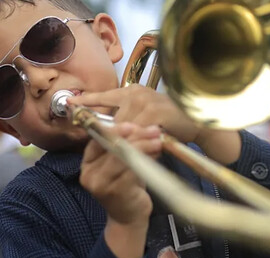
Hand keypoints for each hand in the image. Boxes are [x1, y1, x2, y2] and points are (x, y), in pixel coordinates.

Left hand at [68, 86, 201, 144]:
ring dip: (117, 142)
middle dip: (103, 132)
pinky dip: (132, 144)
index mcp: (133, 91)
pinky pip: (138, 133)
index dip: (88, 100)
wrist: (199, 123)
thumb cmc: (172, 122)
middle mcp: (138, 93)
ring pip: (124, 127)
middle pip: (113, 117)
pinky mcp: (156, 114)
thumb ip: (129, 121)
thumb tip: (110, 131)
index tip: (70, 104)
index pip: (105, 95)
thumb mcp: (147, 118)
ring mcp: (147, 102)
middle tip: (92, 144)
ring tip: (107, 154)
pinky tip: (127, 153)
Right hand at [80, 122, 160, 225]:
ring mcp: (101, 184)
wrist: (128, 218)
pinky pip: (132, 170)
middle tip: (154, 131)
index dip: (115, 130)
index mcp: (87, 163)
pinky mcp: (116, 192)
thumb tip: (142, 126)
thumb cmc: (126, 187)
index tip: (132, 124)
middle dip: (135, 136)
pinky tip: (156, 155)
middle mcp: (90, 174)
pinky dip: (146, 160)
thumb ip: (125, 146)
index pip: (97, 140)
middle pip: (111, 147)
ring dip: (143, 147)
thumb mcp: (122, 164)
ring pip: (123, 157)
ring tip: (158, 141)